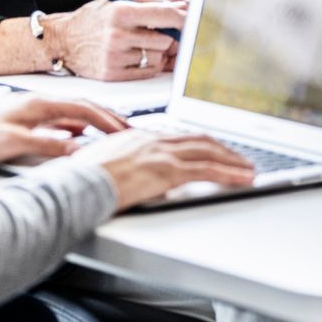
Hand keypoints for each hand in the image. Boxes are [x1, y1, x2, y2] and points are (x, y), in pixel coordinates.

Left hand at [0, 96, 131, 165]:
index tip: (125, 131)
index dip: (107, 120)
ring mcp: (36, 110)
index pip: (84, 109)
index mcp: (40, 104)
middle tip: (129, 130)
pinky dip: (81, 127)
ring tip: (114, 133)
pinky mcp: (30, 119)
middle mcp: (40, 102)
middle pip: (84, 107)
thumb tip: (78, 149)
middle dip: (109, 118)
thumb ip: (48, 145)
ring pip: (75, 113)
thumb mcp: (14, 143)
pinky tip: (83, 137)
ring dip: (97, 122)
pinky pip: (64, 120)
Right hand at [54, 0, 187, 80]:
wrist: (63, 40)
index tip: (192, 19)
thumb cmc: (95, 17)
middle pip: (166, 39)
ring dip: (159, 51)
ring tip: (144, 43)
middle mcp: (117, 35)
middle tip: (163, 32)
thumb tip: (182, 8)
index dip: (184, 18)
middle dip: (170, 36)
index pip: (165, 15)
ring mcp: (114, 57)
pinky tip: (137, 55)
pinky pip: (148, 72)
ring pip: (159, 57)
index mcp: (120, 11)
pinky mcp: (113, 75)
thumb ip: (151, 0)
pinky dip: (149, 64)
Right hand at [73, 130, 256, 210]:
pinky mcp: (166, 170)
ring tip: (248, 169)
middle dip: (223, 149)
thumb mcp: (102, 166)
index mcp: (137, 136)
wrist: (73, 185)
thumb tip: (130, 178)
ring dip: (233, 161)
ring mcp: (161, 153)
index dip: (200, 144)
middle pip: (199, 140)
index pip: (178, 136)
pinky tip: (243, 179)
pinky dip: (230, 173)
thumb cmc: (79, 180)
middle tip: (240, 158)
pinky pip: (207, 170)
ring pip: (209, 152)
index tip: (212, 149)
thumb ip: (122, 167)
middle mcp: (152, 139)